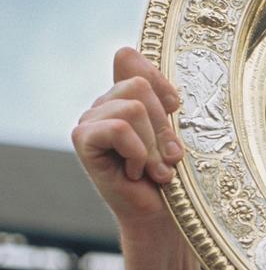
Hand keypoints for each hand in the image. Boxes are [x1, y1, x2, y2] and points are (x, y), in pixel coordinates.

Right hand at [71, 47, 202, 269]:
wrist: (165, 218)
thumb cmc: (176, 176)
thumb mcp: (175, 130)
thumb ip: (155, 92)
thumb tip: (124, 50)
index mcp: (125, 97)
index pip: (132, 59)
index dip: (160, 83)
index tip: (177, 111)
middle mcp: (103, 104)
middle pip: (139, 84)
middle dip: (164, 125)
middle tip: (169, 158)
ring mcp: (90, 121)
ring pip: (133, 107)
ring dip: (154, 144)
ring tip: (155, 169)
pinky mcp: (83, 140)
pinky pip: (119, 128)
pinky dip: (137, 152)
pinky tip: (136, 172)